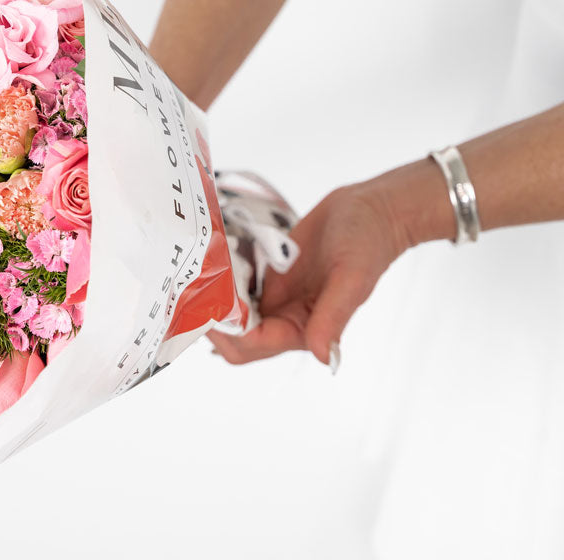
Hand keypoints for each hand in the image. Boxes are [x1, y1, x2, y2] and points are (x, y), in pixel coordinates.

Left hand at [207, 181, 410, 368]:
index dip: (230, 331)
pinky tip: (212, 264)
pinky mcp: (270, 278)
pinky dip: (223, 283)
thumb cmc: (368, 243)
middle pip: (239, 340)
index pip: (256, 343)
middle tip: (196, 290)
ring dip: (214, 304)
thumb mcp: (352, 278)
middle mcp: (288, 320)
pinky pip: (238, 290)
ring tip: (198, 277)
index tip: (210, 303)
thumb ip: (333, 318)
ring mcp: (277, 299)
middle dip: (215, 324)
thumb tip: (322, 357)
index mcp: (306, 328)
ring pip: (234, 317)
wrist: (370, 210)